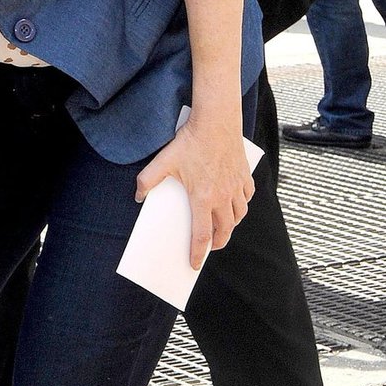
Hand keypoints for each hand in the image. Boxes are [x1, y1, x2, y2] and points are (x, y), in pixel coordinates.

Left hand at [135, 112, 254, 268]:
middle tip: (210, 247)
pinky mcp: (244, 175)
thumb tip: (138, 196)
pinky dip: (242, 204)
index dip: (197, 254)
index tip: (194, 265)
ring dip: (231, 225)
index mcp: (203, 198)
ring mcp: (236, 186)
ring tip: (222, 227)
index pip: (201, 236)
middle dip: (217, 243)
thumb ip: (147, 180)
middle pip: (224, 230)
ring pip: (239, 215)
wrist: (216, 120)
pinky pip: (247, 196)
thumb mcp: (163, 161)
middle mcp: (223, 197)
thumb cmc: (190, 141)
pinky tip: (236, 203)